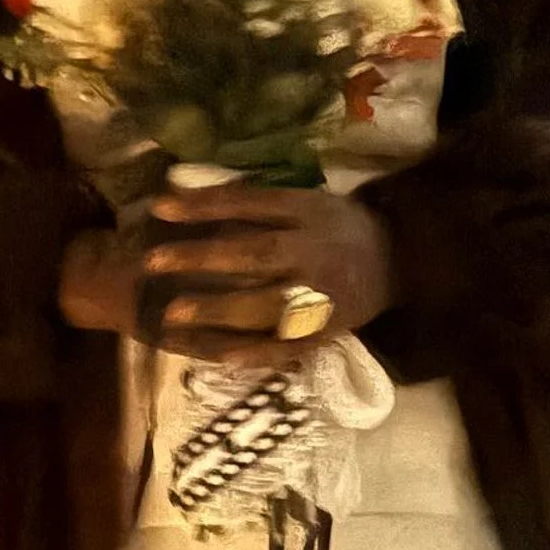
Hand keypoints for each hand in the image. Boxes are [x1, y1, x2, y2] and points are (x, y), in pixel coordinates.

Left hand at [140, 185, 392, 366]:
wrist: (397, 260)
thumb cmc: (335, 226)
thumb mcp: (303, 202)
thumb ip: (252, 201)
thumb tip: (184, 193)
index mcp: (308, 212)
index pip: (251, 205)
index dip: (205, 205)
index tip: (158, 208)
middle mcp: (315, 251)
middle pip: (255, 254)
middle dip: (202, 259)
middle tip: (153, 263)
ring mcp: (324, 295)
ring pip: (268, 304)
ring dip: (220, 310)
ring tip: (175, 315)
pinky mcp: (329, 330)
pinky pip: (290, 345)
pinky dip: (255, 352)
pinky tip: (218, 356)